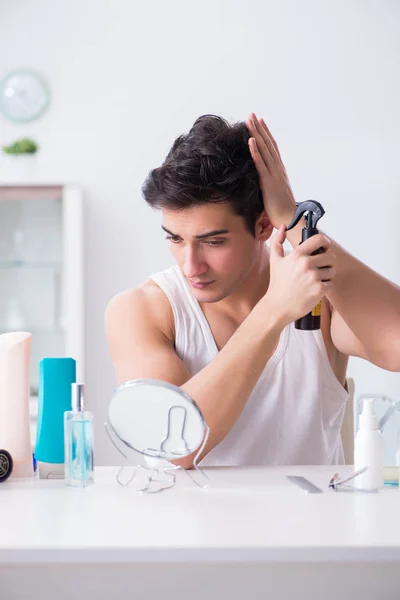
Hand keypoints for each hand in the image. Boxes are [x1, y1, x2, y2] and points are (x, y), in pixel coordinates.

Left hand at [246, 113, 295, 229]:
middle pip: (268, 144)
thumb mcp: (274, 193)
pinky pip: (261, 164)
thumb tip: (262, 180)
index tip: (259, 122)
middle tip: (252, 114)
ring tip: (249, 121)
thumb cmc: (282, 211)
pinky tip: (250, 141)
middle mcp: (278, 169)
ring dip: (256, 134)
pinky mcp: (269, 182)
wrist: (290, 220)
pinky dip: (256, 151)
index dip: (266, 134)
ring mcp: (274, 174)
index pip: (272, 148)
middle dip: (259, 129)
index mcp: (279, 171)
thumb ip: (269, 183)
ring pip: (264, 150)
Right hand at [263, 225, 335, 325]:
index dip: (325, 243)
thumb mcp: (274, 260)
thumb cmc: (277, 284)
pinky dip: (327, 287)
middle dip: (327, 262)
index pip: (320, 239)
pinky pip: (332, 284)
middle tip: (320, 268)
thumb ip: (278, 241)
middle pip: (330, 256)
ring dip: (328, 275)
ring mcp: (314, 277)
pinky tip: (317, 289)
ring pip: (332, 270)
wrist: (277, 306)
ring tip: (317, 280)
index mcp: (298, 255)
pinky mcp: (319, 289)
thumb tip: (284, 227)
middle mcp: (307, 264)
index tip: (324, 248)